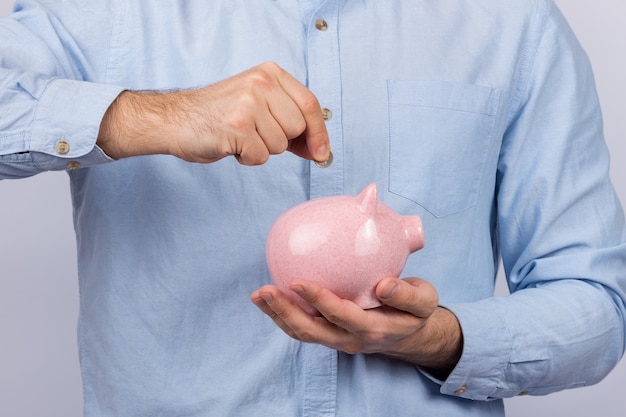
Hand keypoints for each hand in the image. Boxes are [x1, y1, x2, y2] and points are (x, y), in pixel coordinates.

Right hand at [97, 61, 329, 164]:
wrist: (176, 120)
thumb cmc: (220, 116)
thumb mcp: (260, 105)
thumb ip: (290, 122)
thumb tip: (320, 150)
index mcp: (270, 73)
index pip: (310, 104)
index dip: (319, 133)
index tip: (322, 152)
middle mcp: (261, 83)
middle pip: (298, 128)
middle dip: (281, 140)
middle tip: (255, 133)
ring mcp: (248, 103)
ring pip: (280, 145)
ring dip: (262, 149)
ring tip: (240, 136)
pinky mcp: (237, 126)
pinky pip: (260, 157)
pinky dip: (248, 159)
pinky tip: (231, 145)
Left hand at [250, 277, 462, 379]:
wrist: (410, 334)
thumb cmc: (415, 312)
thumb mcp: (425, 301)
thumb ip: (408, 294)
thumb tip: (382, 284)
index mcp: (372, 328)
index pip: (340, 315)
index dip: (318, 299)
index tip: (297, 281)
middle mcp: (350, 338)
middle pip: (311, 331)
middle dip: (284, 311)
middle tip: (264, 290)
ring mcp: (337, 339)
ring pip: (302, 333)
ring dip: (278, 315)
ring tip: (259, 295)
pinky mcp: (329, 334)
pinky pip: (303, 329)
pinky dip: (283, 315)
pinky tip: (270, 299)